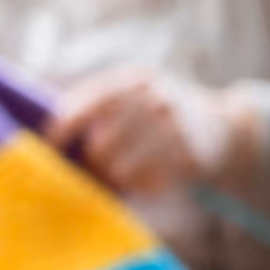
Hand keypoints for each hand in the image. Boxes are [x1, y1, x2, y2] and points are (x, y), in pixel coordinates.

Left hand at [47, 68, 259, 195]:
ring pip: (120, 171)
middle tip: (93, 171)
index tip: (47, 150)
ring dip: (114, 180)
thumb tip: (45, 126)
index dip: (58, 133)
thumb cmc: (161, 109)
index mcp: (132, 80)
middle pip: (98, 147)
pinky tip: (146, 180)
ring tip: (119, 177)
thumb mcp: (132, 89)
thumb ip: (93, 99)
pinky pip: (148, 185)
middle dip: (91, 164)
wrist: (224, 124)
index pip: (81, 108)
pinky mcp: (190, 157)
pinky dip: (140, 189)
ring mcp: (175, 128)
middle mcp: (154, 100)